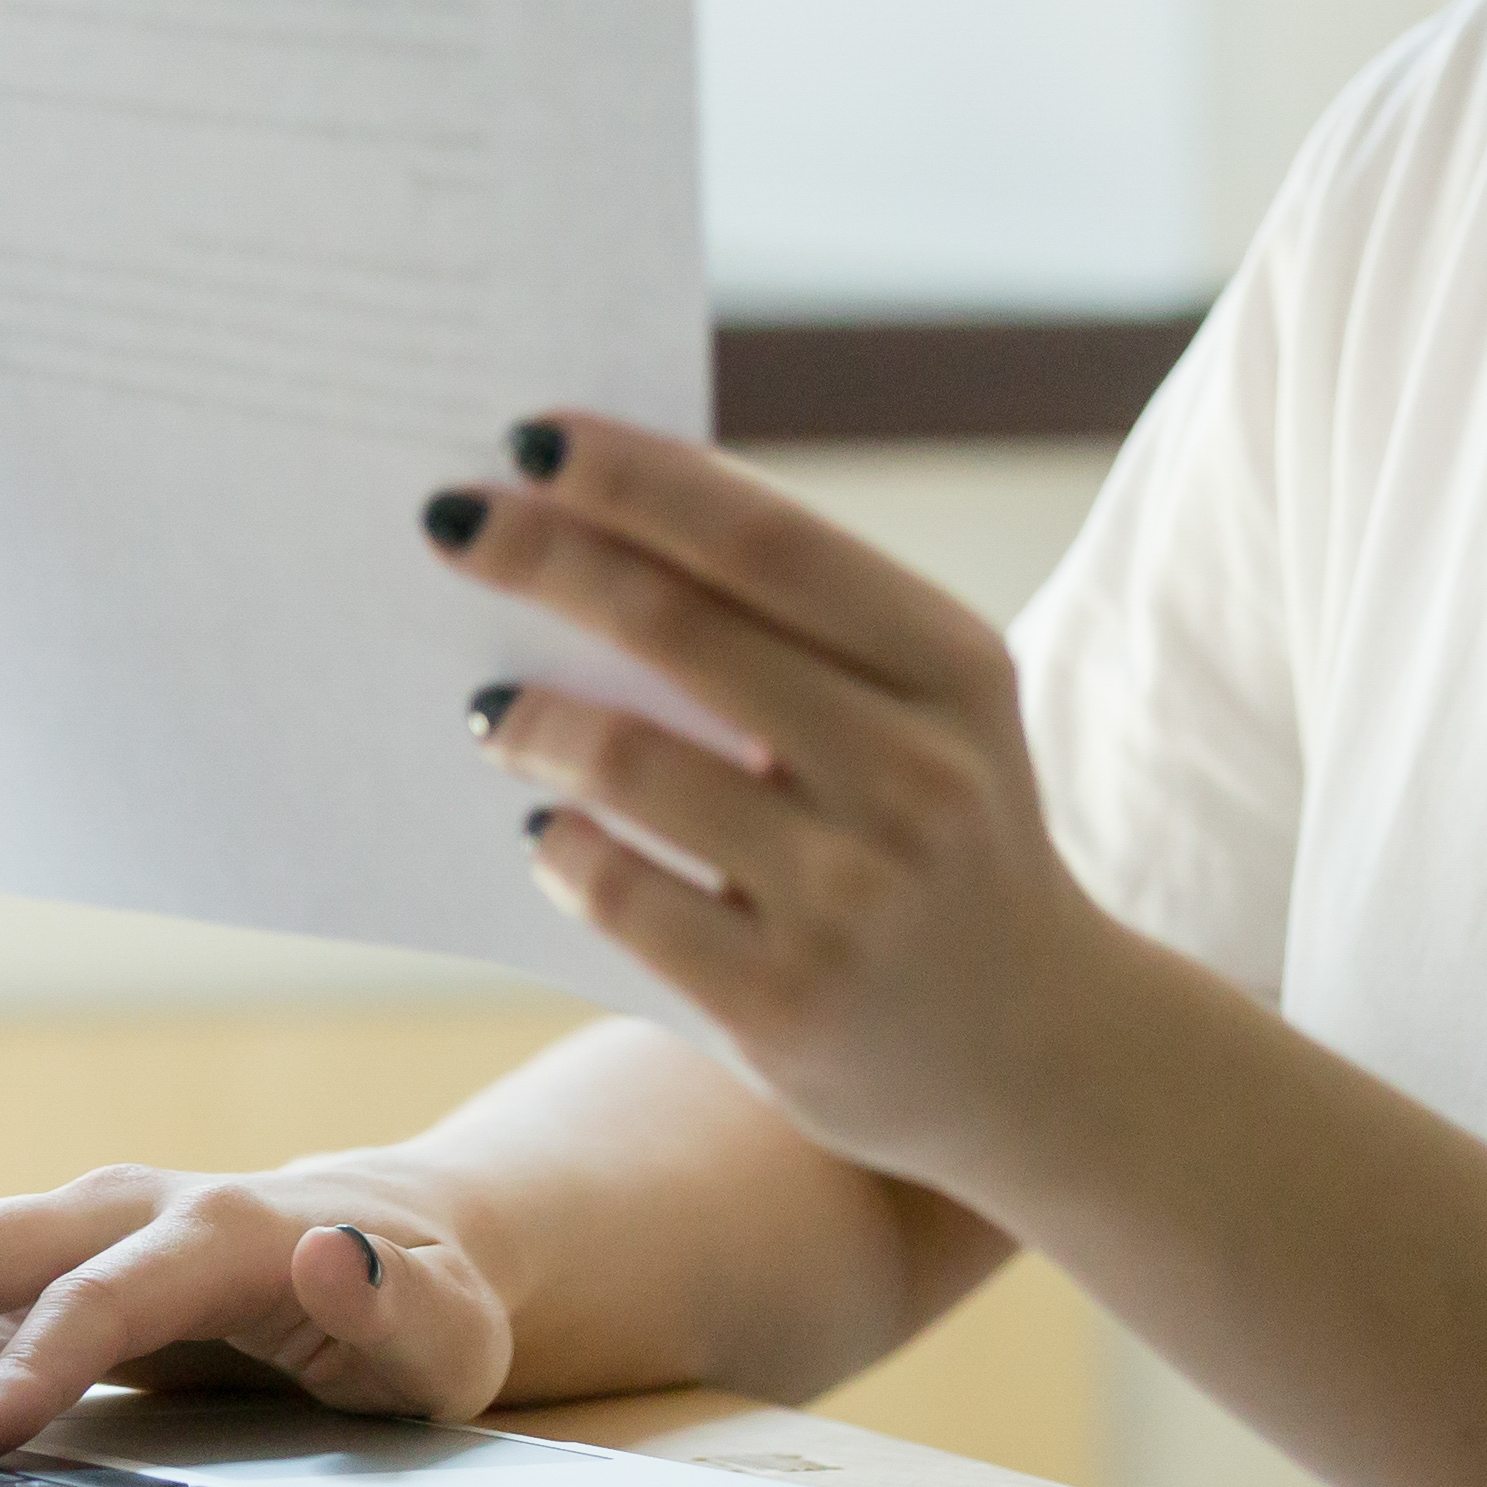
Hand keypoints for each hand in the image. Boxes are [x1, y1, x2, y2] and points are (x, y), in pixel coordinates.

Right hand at [0, 1160, 510, 1462]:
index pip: (112, 1293)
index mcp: (224, 1231)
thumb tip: (335, 1254)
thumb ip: (396, 1308)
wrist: (395, 1242)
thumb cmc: (422, 1308)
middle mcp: (125, 1208)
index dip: (39, 1362)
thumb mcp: (447, 1336)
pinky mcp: (23, 1259)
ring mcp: (63, 1226)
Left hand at [431, 413, 1143, 1191]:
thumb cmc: (937, 837)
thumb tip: (590, 533)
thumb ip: (797, 634)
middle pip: (683, 627)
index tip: (527, 435)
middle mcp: (917, 775)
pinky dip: (561, 847)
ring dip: (533, 719)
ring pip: (634, 767)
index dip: (635, 479)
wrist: (1037, 1051)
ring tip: (491, 709)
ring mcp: (853, 898)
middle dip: (546, 560)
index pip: (767, 539)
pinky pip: (621, 897)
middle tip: (449, 523)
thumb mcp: (926, 715)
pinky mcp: (785, 1008)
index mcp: (955, 667)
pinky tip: (547, 831)